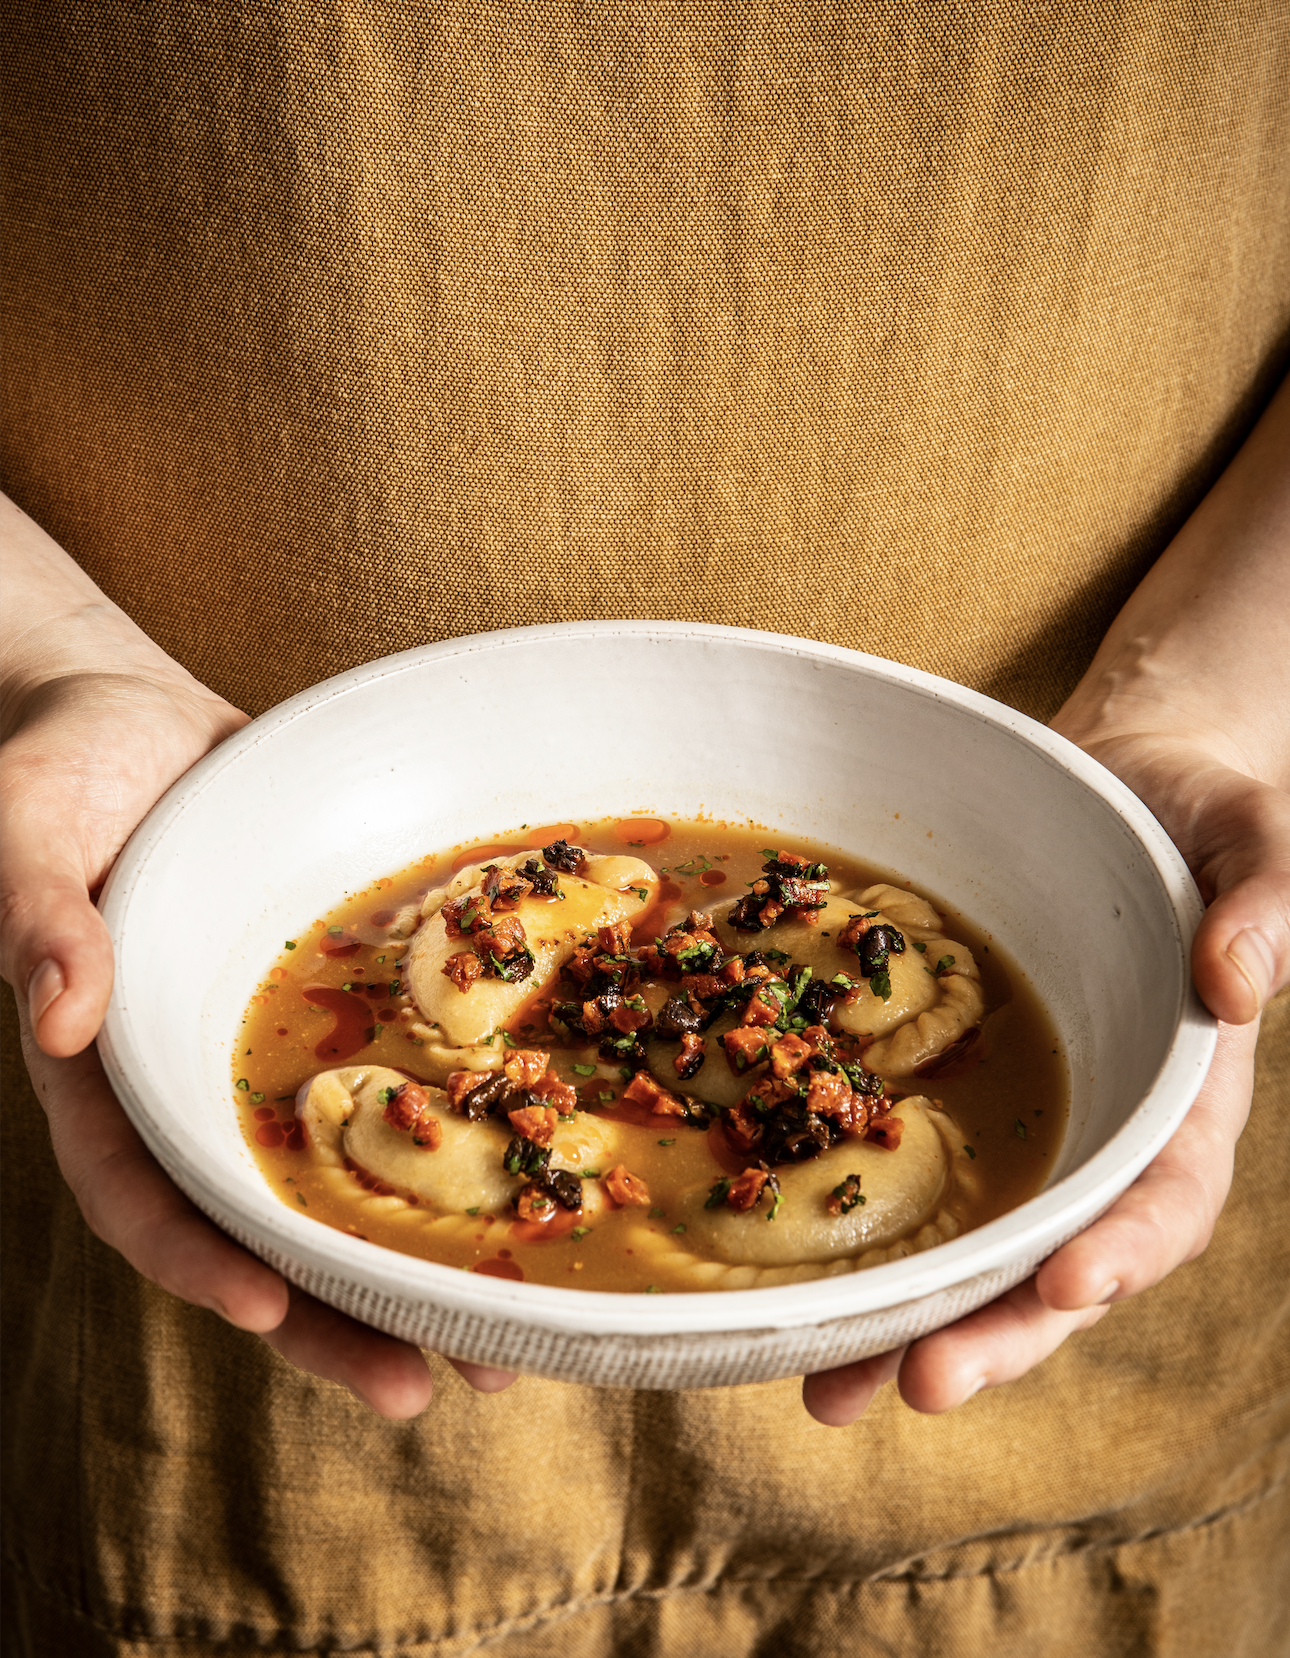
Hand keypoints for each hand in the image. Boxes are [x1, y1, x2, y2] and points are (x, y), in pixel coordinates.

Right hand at [0, 528, 515, 1415]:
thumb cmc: (60, 768)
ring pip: (345, 1179)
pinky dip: (458, 1131)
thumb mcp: (22, 833)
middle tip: (430, 1386)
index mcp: (110, 1070)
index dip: (198, 1254)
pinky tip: (536, 1168)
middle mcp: (198, 1083)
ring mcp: (273, 1054)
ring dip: (418, 1259)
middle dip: (337, 1311)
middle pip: (263, 1224)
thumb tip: (65, 1015)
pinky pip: (400, 1080)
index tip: (269, 1306)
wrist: (138, 719)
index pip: (138, 1190)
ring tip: (512, 1334)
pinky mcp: (339, 1005)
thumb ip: (37, 922)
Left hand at [802, 736, 1287, 1425]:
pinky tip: (792, 1290)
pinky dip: (856, 1236)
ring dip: (908, 1322)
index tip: (1068, 1287)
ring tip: (830, 1391)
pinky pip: (903, 1171)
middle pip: (1054, 1260)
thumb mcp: (1254, 840)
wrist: (1118, 790)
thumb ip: (1264, 902)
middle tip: (918, 1384)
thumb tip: (1235, 983)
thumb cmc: (1197, 816)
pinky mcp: (949, 1091)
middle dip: (994, 1331)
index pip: (1167, 1194)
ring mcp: (1022, 1120)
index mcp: (1182, 1093)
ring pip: (970, 1246)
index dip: (1123, 1249)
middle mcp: (1098, 1130)